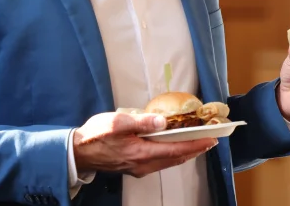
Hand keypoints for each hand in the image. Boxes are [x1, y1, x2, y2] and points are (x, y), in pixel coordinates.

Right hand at [73, 112, 217, 177]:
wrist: (78, 152)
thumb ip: (142, 122)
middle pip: (176, 158)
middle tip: (209, 140)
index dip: (196, 145)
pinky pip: (160, 162)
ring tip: (196, 143)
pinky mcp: (134, 167)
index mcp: (142, 153)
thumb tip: (163, 121)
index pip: (176, 150)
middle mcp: (144, 165)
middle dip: (194, 150)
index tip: (211, 139)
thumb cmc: (96, 135)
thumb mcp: (118, 123)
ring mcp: (139, 168)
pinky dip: (172, 154)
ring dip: (184, 152)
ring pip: (168, 161)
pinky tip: (173, 147)